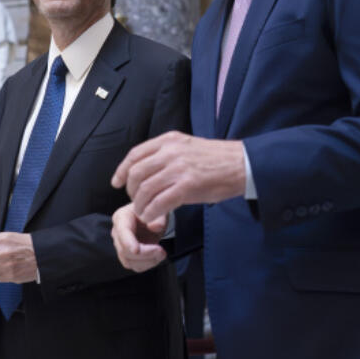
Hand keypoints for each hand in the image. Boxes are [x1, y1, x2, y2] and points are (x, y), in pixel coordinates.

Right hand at [110, 203, 167, 272]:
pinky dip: (148, 264)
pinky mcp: (128, 256)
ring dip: (148, 261)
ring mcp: (121, 246)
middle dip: (145, 254)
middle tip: (162, 251)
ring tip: (162, 253)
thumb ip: (159, 218)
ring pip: (129, 261)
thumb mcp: (159, 212)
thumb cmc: (154, 213)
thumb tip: (156, 227)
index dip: (128, 243)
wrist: (154, 219)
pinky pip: (135, 266)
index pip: (122, 232)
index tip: (137, 250)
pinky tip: (157, 257)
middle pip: (124, 250)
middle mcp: (118, 233)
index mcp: (122, 218)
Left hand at [112, 131, 245, 225]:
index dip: (122, 170)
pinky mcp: (187, 186)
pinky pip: (160, 202)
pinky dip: (152, 212)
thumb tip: (148, 171)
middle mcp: (171, 152)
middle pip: (136, 173)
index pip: (135, 154)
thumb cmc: (218, 159)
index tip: (117, 182)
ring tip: (144, 212)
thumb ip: (167, 154)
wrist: (242, 164)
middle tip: (136, 201)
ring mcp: (179, 169)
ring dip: (140, 205)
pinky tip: (154, 217)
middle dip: (131, 191)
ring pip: (145, 189)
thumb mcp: (188, 146)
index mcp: (170, 141)